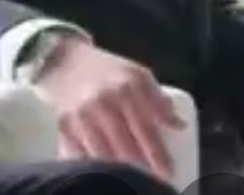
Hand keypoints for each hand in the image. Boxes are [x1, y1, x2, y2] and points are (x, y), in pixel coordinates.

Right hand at [33, 36, 185, 183]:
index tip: (169, 172)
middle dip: (142, 170)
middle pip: (126, 147)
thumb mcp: (137, 74)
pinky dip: (92, 166)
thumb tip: (180, 125)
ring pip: (103, 156)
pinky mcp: (65, 127)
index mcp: (127, 86)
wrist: (64, 61)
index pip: (147, 128)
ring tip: (130, 180)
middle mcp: (104, 101)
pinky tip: (103, 175)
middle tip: (153, 182)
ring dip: (119, 172)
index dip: (159, 154)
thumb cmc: (108, 71)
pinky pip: (80, 155)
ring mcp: (82, 115)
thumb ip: (158, 99)